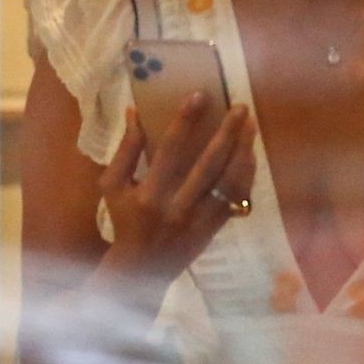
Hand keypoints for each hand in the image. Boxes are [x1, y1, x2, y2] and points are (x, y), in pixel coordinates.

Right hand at [98, 95, 257, 287]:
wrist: (142, 268)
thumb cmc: (125, 220)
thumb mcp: (113, 187)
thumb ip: (125, 151)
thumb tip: (134, 112)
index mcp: (149, 194)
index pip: (171, 150)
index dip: (185, 121)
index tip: (200, 96)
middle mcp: (177, 206)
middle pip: (208, 165)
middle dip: (226, 133)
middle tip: (240, 107)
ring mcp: (199, 219)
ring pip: (228, 183)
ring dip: (243, 152)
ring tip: (251, 125)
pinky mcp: (214, 228)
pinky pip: (236, 199)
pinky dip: (245, 176)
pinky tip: (250, 154)